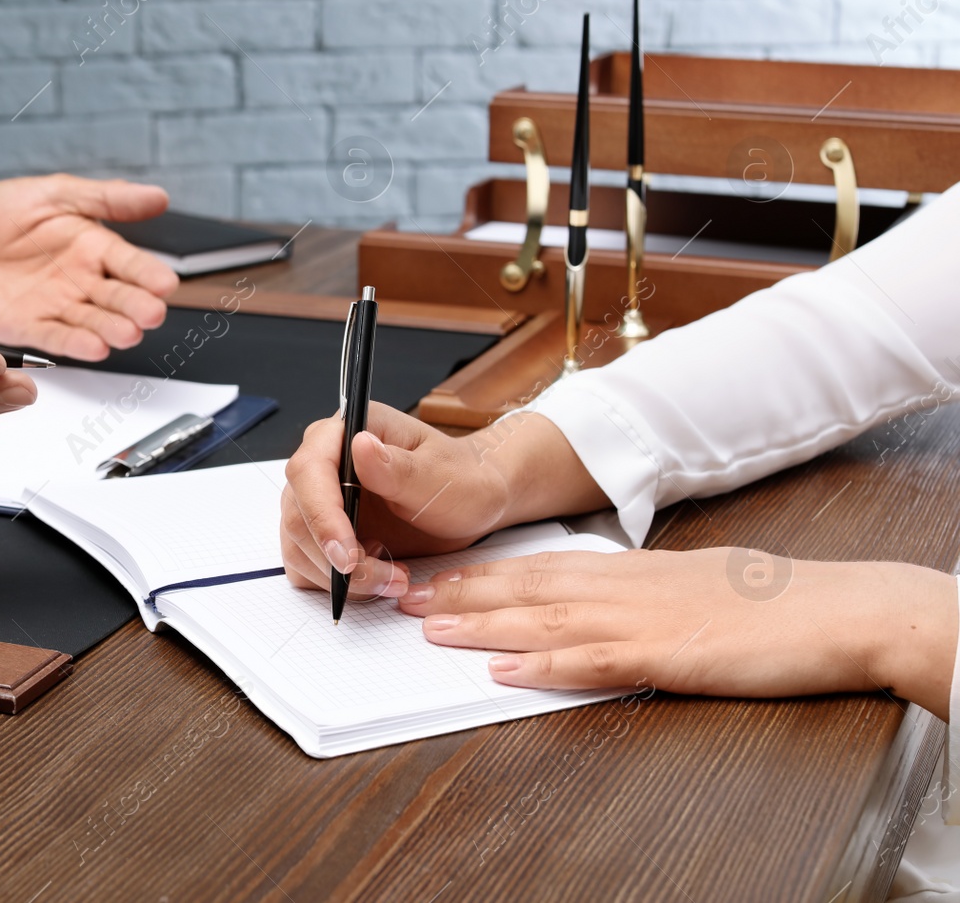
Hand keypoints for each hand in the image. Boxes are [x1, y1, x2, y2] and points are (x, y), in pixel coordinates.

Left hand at [0, 174, 178, 361]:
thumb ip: (104, 198)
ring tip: (127, 333)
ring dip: (112, 329)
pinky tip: (95, 348)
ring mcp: (58, 307)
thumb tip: (157, 196)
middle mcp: (82, 281)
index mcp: (92, 246)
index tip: (165, 283)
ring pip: (93, 322)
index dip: (148, 273)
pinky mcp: (31, 328)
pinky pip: (56, 337)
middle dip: (136, 306)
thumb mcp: (52, 194)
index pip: (129, 263)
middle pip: (117, 297)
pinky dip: (75, 344)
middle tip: (151, 313)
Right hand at [280, 404, 607, 599]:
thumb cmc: (460, 479)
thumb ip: (398, 467)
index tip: (348, 555)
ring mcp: (317, 501)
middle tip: (387, 577)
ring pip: (299, 548)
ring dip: (342, 578)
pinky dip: (337, 585)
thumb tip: (360, 446)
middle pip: (299, 517)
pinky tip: (378, 577)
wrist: (470, 503)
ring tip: (394, 578)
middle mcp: (323, 465)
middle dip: (338, 559)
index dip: (322, 517)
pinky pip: (306, 567)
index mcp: (344, 433)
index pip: (308, 471)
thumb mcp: (440, 475)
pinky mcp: (321, 534)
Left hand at [405, 548, 958, 719]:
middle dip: (460, 591)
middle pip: (524, 586)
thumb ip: (633, 591)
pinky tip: (506, 673)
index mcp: (626, 569)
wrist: (833, 608)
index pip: (536, 566)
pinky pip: (592, 663)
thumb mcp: (685, 584)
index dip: (480, 572)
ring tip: (430, 626)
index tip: (434, 575)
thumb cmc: (763, 600)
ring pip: (543, 620)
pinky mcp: (666, 655)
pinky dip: (544, 667)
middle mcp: (622, 587)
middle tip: (406, 594)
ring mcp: (640, 619)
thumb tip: (591, 602)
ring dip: (482, 625)